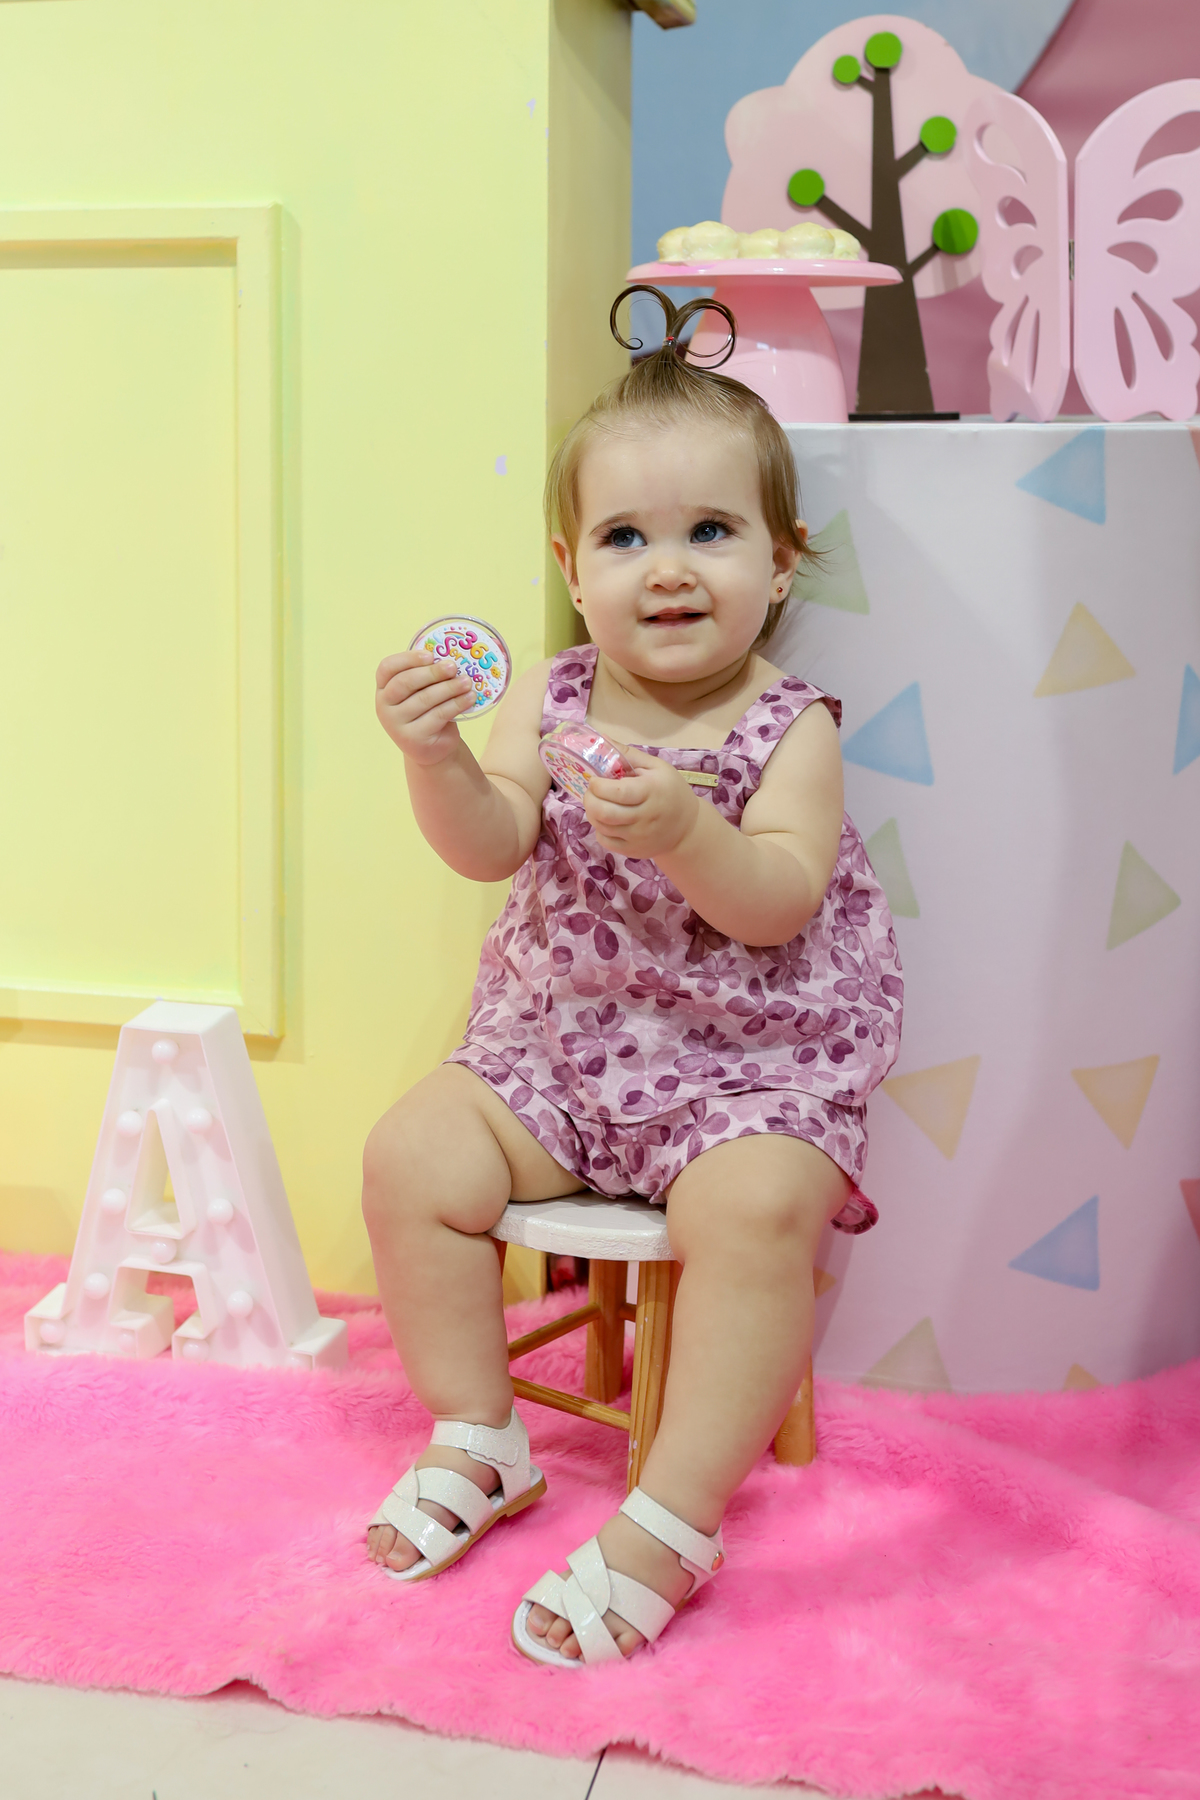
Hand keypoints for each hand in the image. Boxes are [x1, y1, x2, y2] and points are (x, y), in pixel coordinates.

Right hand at [375, 651, 478, 764]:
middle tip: (453, 666)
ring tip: (467, 682)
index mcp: (383, 688)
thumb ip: (427, 676)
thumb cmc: (427, 711)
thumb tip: (448, 657)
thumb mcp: (422, 691)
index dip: (408, 659)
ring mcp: (396, 724)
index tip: (430, 655)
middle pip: (405, 682)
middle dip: (432, 672)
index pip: (387, 668)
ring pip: (424, 699)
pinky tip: (469, 698)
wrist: (432, 747)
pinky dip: (456, 704)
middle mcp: (384, 706)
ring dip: (449, 688)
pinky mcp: (413, 739)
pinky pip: (437, 716)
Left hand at [583, 744, 699, 858]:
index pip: (618, 792)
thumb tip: (601, 739)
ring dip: (592, 813)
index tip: (594, 780)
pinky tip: (606, 820)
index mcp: (651, 791)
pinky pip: (606, 841)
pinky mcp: (633, 850)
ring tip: (597, 803)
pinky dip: (599, 829)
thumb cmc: (670, 791)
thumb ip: (628, 754)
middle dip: (589, 799)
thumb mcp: (656, 767)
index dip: (598, 786)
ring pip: (602, 827)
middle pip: (605, 812)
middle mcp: (645, 816)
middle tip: (590, 792)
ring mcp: (638, 836)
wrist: (687, 827)